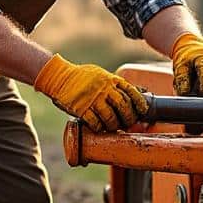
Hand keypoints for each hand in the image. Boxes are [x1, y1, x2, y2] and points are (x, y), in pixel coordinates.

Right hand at [33, 54, 148, 130]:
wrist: (59, 77)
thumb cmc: (82, 77)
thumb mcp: (101, 75)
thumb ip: (115, 84)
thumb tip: (138, 91)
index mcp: (110, 79)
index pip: (131, 92)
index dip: (139, 104)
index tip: (142, 112)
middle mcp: (104, 88)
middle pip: (123, 106)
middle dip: (128, 118)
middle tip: (127, 124)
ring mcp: (92, 99)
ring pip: (110, 117)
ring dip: (114, 126)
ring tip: (113, 128)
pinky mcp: (81, 108)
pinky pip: (94, 122)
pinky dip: (99, 128)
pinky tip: (99, 128)